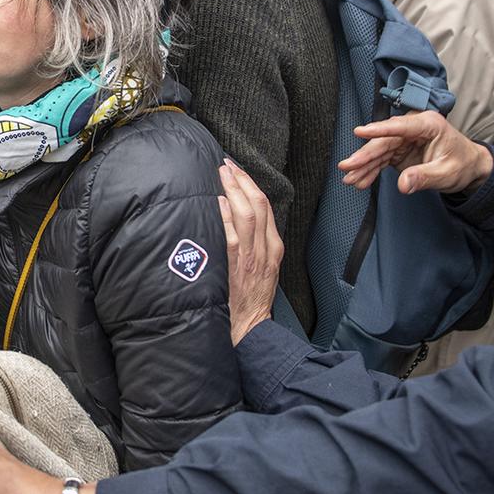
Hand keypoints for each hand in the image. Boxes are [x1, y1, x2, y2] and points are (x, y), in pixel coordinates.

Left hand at [217, 161, 280, 344]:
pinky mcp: (238, 268)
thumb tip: (234, 219)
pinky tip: (219, 202)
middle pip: (259, 205)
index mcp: (274, 248)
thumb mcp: (261, 269)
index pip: (266, 208)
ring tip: (222, 174)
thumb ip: (253, 245)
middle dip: (243, 181)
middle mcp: (266, 250)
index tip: (238, 170)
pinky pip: (234, 238)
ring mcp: (253, 258)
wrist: (250, 328)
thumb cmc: (250, 299)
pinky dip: (227, 218)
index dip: (251, 185)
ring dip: (234, 191)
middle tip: (227, 164)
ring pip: (248, 216)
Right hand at [340, 110, 491, 195]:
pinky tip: (360, 181)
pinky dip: (370, 171)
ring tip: (350, 179)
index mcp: (428, 125)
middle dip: (364, 156)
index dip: (378, 130)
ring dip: (363, 166)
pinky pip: (381, 160)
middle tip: (347, 167)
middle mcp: (412, 128)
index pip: (399, 126)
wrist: (468, 167)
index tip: (359, 132)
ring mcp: (404, 139)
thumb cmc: (462, 164)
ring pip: (378, 151)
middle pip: (383, 141)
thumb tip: (403, 185)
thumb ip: (424, 177)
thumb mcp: (446, 173)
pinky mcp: (399, 150)